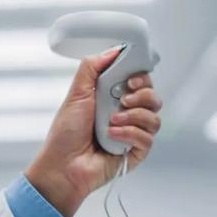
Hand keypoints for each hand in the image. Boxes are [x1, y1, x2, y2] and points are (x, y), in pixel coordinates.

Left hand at [24, 49, 162, 216]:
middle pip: (153, 97)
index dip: (141, 77)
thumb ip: (92, 68)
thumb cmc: (65, 134)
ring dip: (133, 116)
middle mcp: (126, 115)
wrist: (61, 165)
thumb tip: (113, 50)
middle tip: (122, 99)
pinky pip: (148, 138)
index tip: (131, 79)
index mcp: (113, 99)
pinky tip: (112, 136)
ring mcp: (132, 134)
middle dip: (141, 94)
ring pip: (154, 117)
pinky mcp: (135, 153)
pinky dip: (130, 134)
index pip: (141, 82)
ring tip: (111, 121)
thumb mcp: (76, 94)